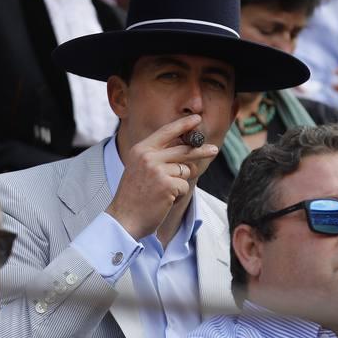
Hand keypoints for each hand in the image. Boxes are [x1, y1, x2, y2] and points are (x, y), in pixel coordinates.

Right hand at [106, 114, 218, 236]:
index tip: (197, 119)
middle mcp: (148, 156)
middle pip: (183, 149)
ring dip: (181, 182)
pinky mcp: (166, 185)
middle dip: (201, 150)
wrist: (124, 219)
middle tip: (214, 149)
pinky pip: (185, 185)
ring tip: (165, 191)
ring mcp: (157, 170)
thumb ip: (158, 156)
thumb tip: (186, 148)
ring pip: (185, 170)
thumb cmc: (134, 196)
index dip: (183, 124)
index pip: (166, 131)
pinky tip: (165, 200)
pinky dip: (179, 194)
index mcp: (141, 149)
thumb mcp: (140, 168)